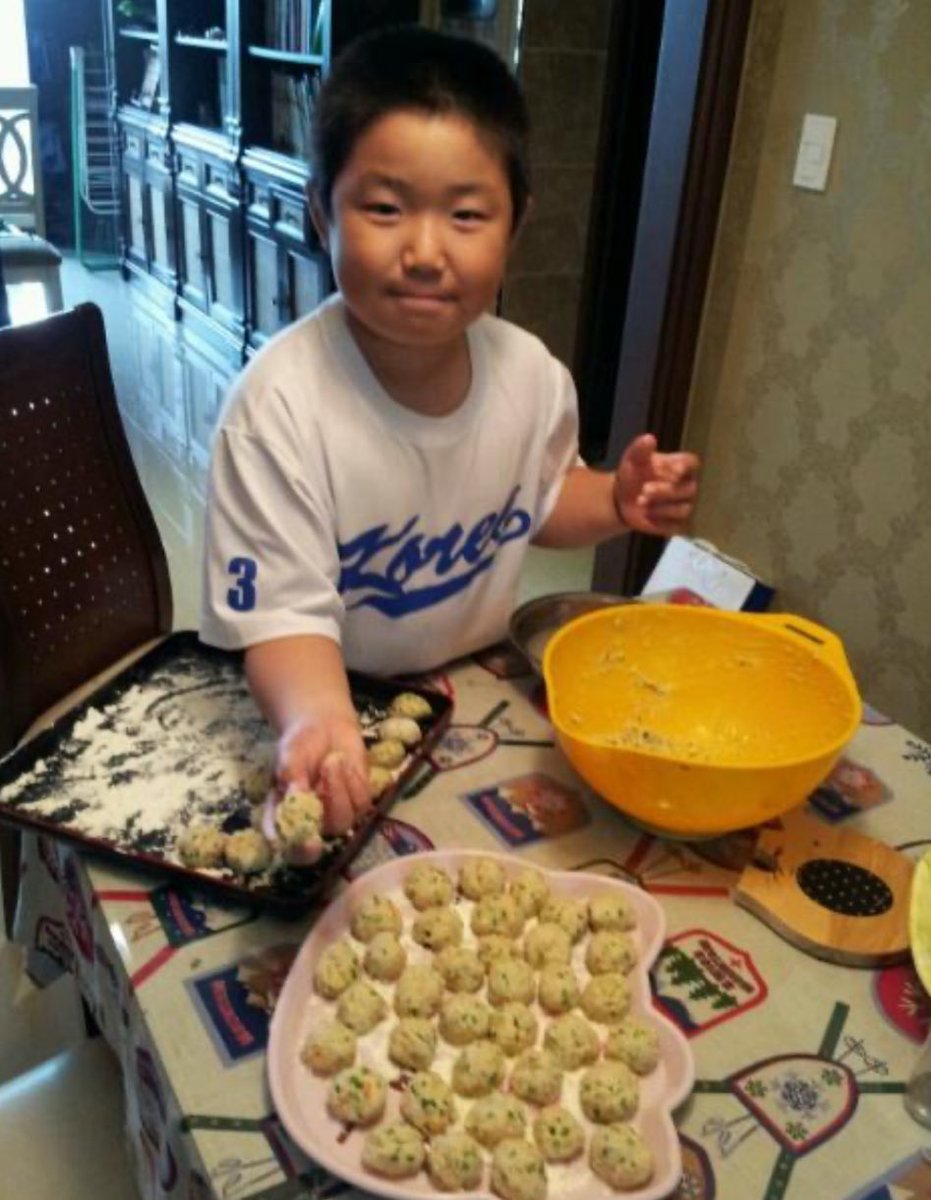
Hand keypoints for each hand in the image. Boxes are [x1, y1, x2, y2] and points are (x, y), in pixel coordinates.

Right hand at [275, 714, 370, 836]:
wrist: (323, 726)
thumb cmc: (299, 743)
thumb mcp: (289, 754)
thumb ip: (291, 775)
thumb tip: (299, 795)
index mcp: (284, 815)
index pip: (288, 845)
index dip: (298, 850)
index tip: (310, 844)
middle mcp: (310, 820)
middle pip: (326, 831)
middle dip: (331, 802)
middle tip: (328, 766)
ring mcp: (335, 814)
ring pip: (344, 820)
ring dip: (340, 786)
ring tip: (332, 759)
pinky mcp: (357, 802)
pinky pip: (362, 803)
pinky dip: (354, 780)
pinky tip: (344, 762)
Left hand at [614, 433, 699, 536]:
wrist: (621, 499)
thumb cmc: (633, 475)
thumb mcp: (632, 460)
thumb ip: (640, 449)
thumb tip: (649, 438)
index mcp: (680, 466)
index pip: (692, 463)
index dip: (684, 468)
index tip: (672, 472)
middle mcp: (687, 486)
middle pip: (688, 489)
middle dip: (665, 490)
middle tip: (644, 491)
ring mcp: (684, 506)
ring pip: (683, 509)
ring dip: (662, 508)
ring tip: (641, 503)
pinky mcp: (678, 525)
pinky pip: (676, 526)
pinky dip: (661, 523)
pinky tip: (646, 517)